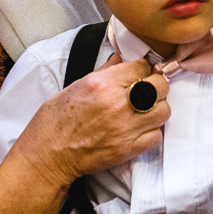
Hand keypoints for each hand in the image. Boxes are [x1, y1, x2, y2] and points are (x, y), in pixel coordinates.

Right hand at [15, 53, 169, 188]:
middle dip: (155, 86)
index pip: (142, 67)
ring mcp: (125, 128)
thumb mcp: (75, 86)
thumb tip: (120, 59)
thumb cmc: (56, 121)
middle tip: (147, 91)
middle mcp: (118, 104)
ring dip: (156, 109)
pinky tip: (139, 129)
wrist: (48, 154)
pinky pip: (156, 136)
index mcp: (103, 84)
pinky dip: (151, 132)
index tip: (138, 75)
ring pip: (164, 111)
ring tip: (144, 111)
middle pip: (160, 86)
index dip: (142, 70)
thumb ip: (103, 72)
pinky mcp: (128, 149)